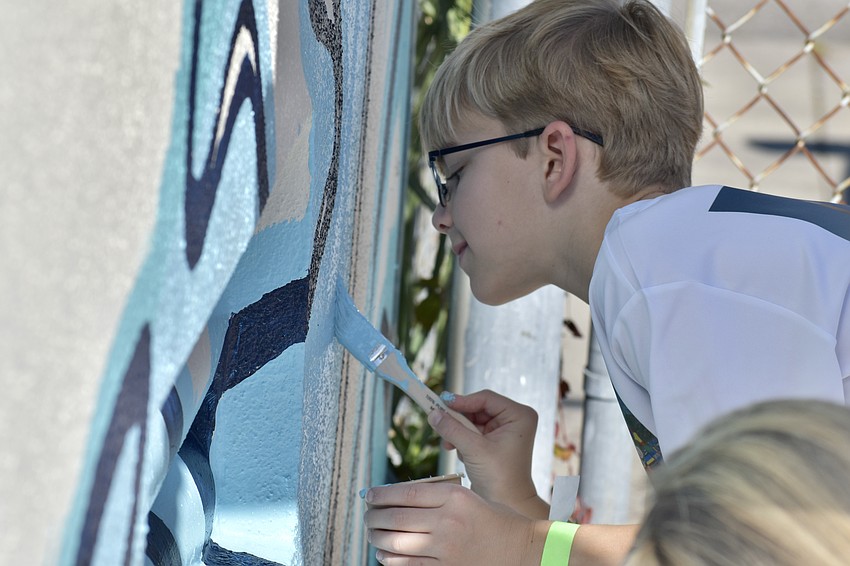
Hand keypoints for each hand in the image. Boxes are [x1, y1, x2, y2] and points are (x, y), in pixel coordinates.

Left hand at [363, 482, 548, 565]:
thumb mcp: (471, 498)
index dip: (382, 494)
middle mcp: (448, 520)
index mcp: (456, 496)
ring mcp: (446, 548)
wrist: (525, 552)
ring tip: (371, 533)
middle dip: (374, 516)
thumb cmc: (498, 521)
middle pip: (396, 517)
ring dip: (377, 537)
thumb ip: (439, 497)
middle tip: (366, 515)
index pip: (407, 492)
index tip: (370, 494)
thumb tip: (400, 498)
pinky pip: (408, 564)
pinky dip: (390, 558)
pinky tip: (384, 553)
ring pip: (396, 541)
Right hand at [428, 390, 546, 517]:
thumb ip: (452, 429)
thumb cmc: (500, 478)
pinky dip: (462, 438)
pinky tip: (456, 450)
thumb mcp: (473, 449)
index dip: (462, 401)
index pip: (486, 398)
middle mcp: (514, 420)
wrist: (509, 505)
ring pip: (472, 420)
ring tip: (449, 443)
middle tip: (438, 421)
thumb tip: (433, 413)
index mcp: (518, 416)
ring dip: (458, 430)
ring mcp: (504, 431)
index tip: (441, 402)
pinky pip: (472, 431)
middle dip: (459, 419)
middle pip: (477, 408)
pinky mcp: (494, 441)